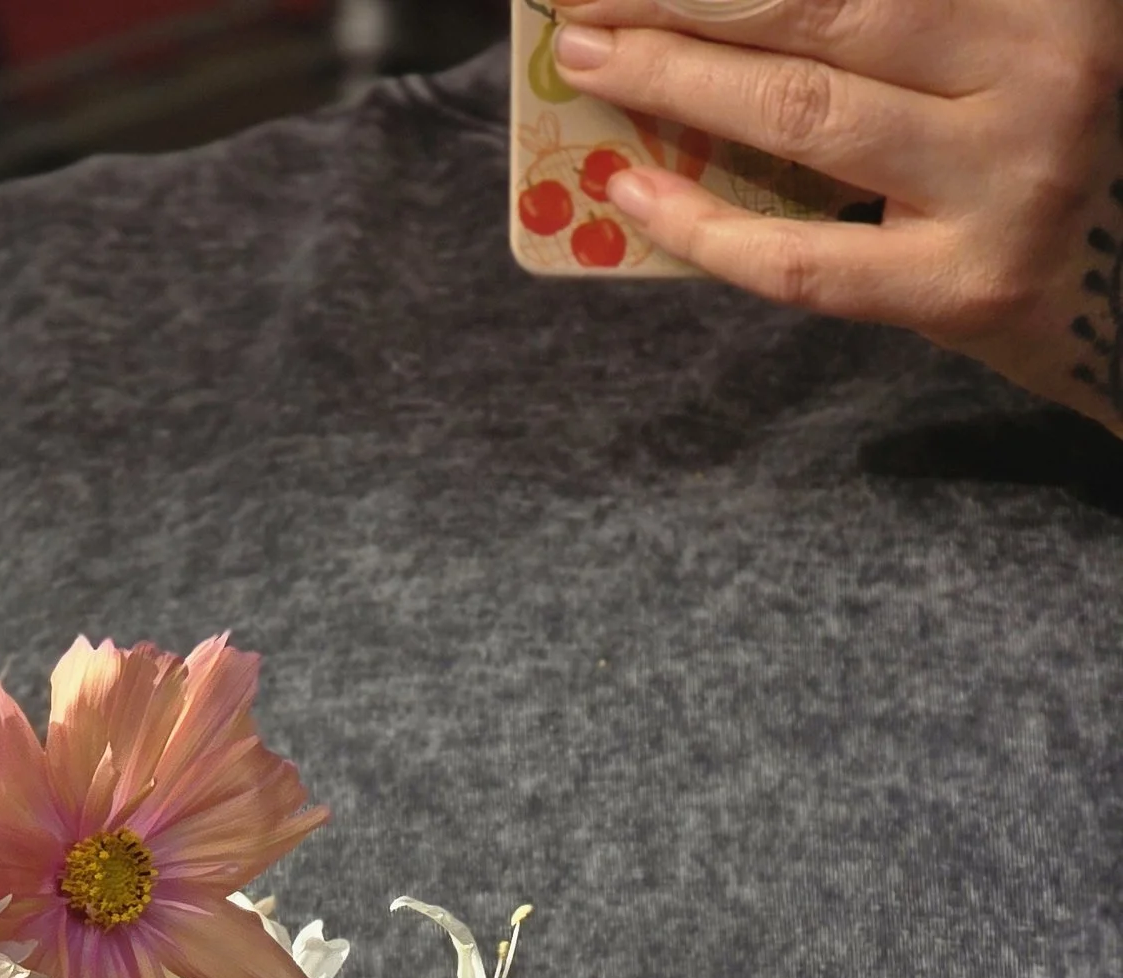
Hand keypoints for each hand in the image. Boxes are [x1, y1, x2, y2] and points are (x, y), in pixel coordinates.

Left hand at [546, 0, 1122, 436]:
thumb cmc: (1052, 123)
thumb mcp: (1010, 25)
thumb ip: (900, 7)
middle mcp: (1044, 64)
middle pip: (821, 4)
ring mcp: (1006, 180)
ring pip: (804, 115)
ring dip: (674, 78)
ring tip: (590, 57)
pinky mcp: (964, 286)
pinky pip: (803, 256)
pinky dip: (702, 226)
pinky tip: (631, 191)